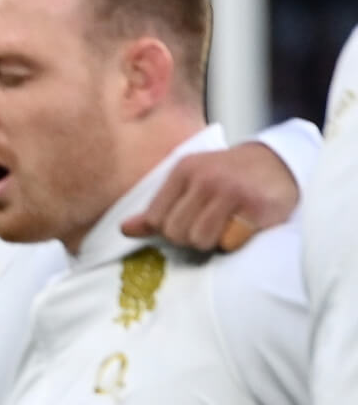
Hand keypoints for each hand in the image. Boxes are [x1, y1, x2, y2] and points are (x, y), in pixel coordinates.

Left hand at [119, 142, 295, 251]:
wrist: (280, 163)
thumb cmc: (229, 176)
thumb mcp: (191, 182)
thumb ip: (159, 207)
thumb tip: (125, 229)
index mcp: (183, 170)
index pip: (155, 219)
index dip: (168, 230)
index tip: (187, 223)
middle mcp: (205, 178)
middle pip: (176, 233)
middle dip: (191, 238)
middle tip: (211, 225)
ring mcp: (231, 191)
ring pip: (200, 240)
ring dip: (214, 242)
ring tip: (227, 226)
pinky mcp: (255, 207)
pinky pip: (229, 242)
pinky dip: (235, 242)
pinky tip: (244, 227)